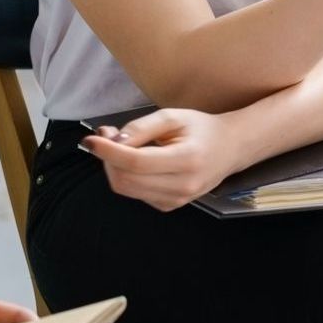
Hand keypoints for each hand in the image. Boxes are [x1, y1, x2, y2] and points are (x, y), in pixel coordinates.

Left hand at [82, 109, 244, 211]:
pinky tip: (136, 163)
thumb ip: (142, 127)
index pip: (136, 162)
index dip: (108, 152)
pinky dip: (128, 177)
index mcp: (187, 160)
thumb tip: (112, 141)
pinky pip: (136, 194)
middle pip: (126, 179)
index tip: (91, 139)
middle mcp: (183, 185)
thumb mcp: (174, 117)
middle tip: (107, 137)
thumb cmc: (202, 129)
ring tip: (120, 147)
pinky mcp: (170, 206)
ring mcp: (177, 200)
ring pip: (126, 189)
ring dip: (114, 168)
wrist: (231, 149)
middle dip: (108, 159)